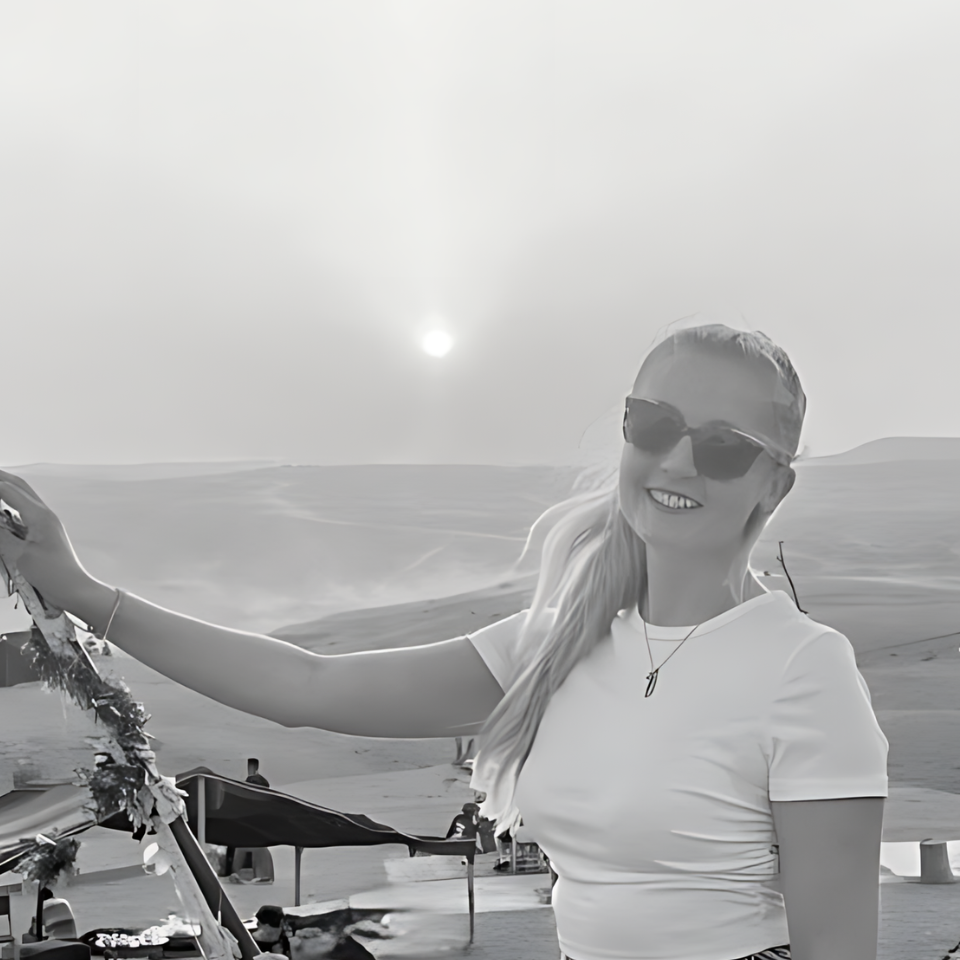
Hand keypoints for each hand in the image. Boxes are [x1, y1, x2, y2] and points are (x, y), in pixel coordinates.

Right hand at [0, 469, 93, 611]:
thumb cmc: (54, 575)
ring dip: (6, 488)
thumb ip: (1, 536)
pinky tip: (2, 508)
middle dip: (1, 477)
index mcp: (40, 516)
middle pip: (19, 487)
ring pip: (23, 498)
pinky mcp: (43, 533)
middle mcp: (45, 515)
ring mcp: (46, 523)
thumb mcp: (21, 556)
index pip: (9, 491)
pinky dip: (10, 504)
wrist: (75, 589)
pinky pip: (24, 512)